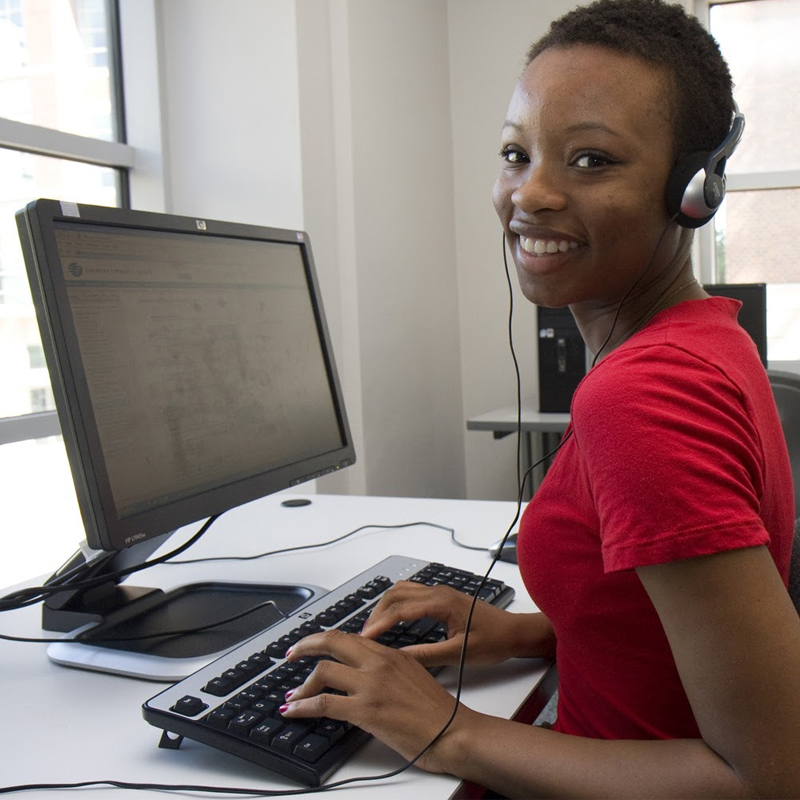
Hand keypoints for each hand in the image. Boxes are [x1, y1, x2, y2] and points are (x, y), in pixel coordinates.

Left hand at [281, 629, 463, 771]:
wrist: (453, 731)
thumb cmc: (438, 710)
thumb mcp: (413, 674)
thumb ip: (387, 667)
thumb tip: (364, 672)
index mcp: (390, 653)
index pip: (348, 637)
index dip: (324, 640)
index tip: (311, 645)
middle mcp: (378, 663)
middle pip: (331, 642)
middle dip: (305, 646)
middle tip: (290, 654)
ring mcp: (371, 685)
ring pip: (323, 671)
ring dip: (302, 685)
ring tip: (293, 696)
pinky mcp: (366, 710)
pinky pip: (323, 703)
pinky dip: (303, 706)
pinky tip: (294, 711)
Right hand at [359, 580, 550, 666]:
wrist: (515, 632)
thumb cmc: (493, 642)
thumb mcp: (459, 653)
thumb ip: (426, 655)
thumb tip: (398, 657)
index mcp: (441, 603)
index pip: (400, 609)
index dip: (379, 624)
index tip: (364, 638)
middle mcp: (439, 592)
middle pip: (396, 594)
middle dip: (376, 613)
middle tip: (364, 635)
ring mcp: (441, 592)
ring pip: (402, 590)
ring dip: (385, 606)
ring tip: (374, 627)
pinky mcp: (443, 597)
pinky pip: (412, 593)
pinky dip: (396, 603)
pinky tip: (393, 618)